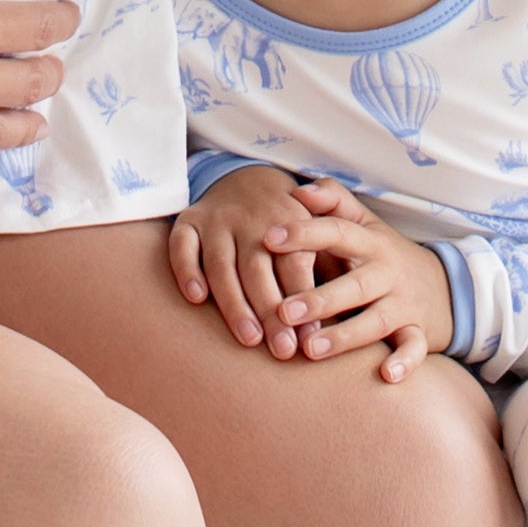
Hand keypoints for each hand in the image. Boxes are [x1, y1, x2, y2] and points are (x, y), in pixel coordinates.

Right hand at [168, 165, 321, 357]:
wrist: (246, 177)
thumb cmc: (289, 225)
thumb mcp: (316, 231)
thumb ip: (330, 265)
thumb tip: (345, 315)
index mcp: (289, 219)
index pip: (295, 262)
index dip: (303, 298)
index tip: (310, 337)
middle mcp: (250, 218)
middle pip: (258, 268)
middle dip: (270, 311)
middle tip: (282, 349)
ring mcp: (217, 220)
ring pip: (221, 263)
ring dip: (234, 302)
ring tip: (249, 338)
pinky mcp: (189, 222)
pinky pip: (181, 246)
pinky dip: (187, 270)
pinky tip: (196, 297)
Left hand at [262, 177, 451, 382]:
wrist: (447, 286)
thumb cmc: (385, 253)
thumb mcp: (365, 222)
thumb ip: (333, 200)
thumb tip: (299, 190)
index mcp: (370, 242)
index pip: (337, 232)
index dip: (305, 233)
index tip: (269, 238)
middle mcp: (388, 272)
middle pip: (355, 284)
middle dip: (320, 299)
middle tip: (283, 311)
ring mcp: (405, 304)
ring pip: (376, 321)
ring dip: (345, 336)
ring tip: (310, 349)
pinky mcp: (421, 333)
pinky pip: (415, 348)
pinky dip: (405, 362)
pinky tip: (385, 374)